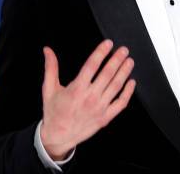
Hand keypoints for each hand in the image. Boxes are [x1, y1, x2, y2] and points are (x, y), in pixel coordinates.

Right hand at [39, 39, 135, 159]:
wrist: (58, 137)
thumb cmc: (54, 112)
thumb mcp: (49, 88)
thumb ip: (50, 67)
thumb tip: (48, 50)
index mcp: (76, 89)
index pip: (92, 65)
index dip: (101, 52)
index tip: (108, 43)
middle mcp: (90, 97)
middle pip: (107, 73)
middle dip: (117, 59)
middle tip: (124, 50)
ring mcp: (99, 108)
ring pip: (116, 86)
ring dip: (124, 72)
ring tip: (129, 61)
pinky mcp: (105, 117)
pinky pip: (121, 103)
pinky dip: (128, 92)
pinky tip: (131, 82)